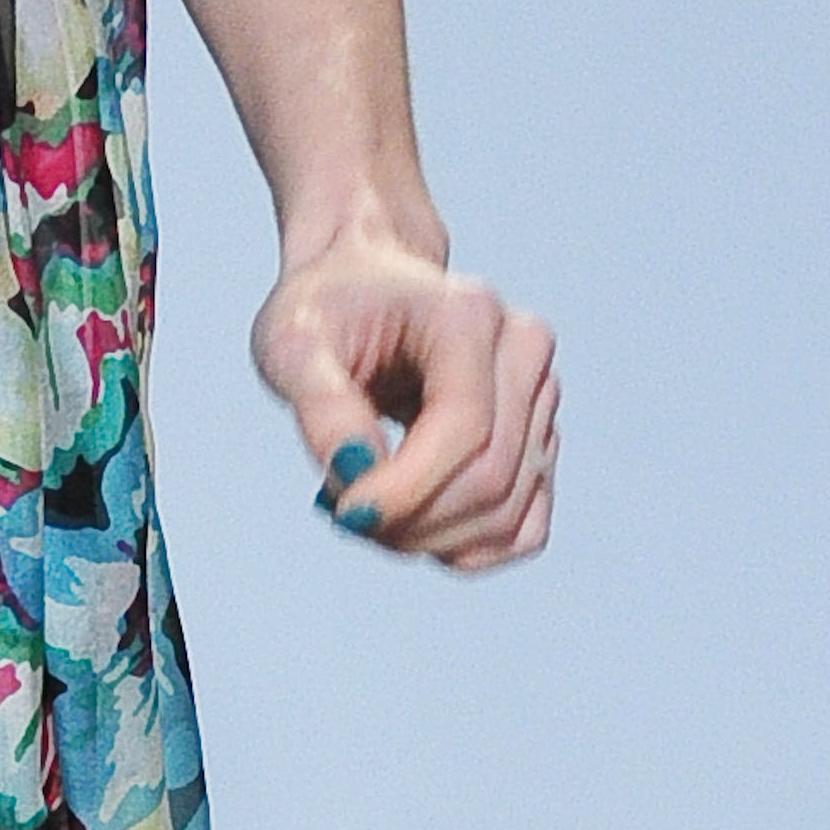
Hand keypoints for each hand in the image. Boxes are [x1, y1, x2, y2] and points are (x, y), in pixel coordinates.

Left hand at [251, 241, 558, 572]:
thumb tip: (357, 473)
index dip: (408, 488)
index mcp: (466, 314)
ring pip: (509, 510)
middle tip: (345, 513)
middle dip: (413, 519)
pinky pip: (524, 526)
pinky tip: (414, 525)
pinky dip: (468, 547)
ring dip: (433, 538)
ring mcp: (539, 396)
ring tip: (368, 510)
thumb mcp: (291, 341)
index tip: (344, 511)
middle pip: (492, 476)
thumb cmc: (326, 307)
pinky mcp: (538, 439)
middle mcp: (520, 350)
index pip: (464, 426)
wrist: (359, 283)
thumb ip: (321, 406)